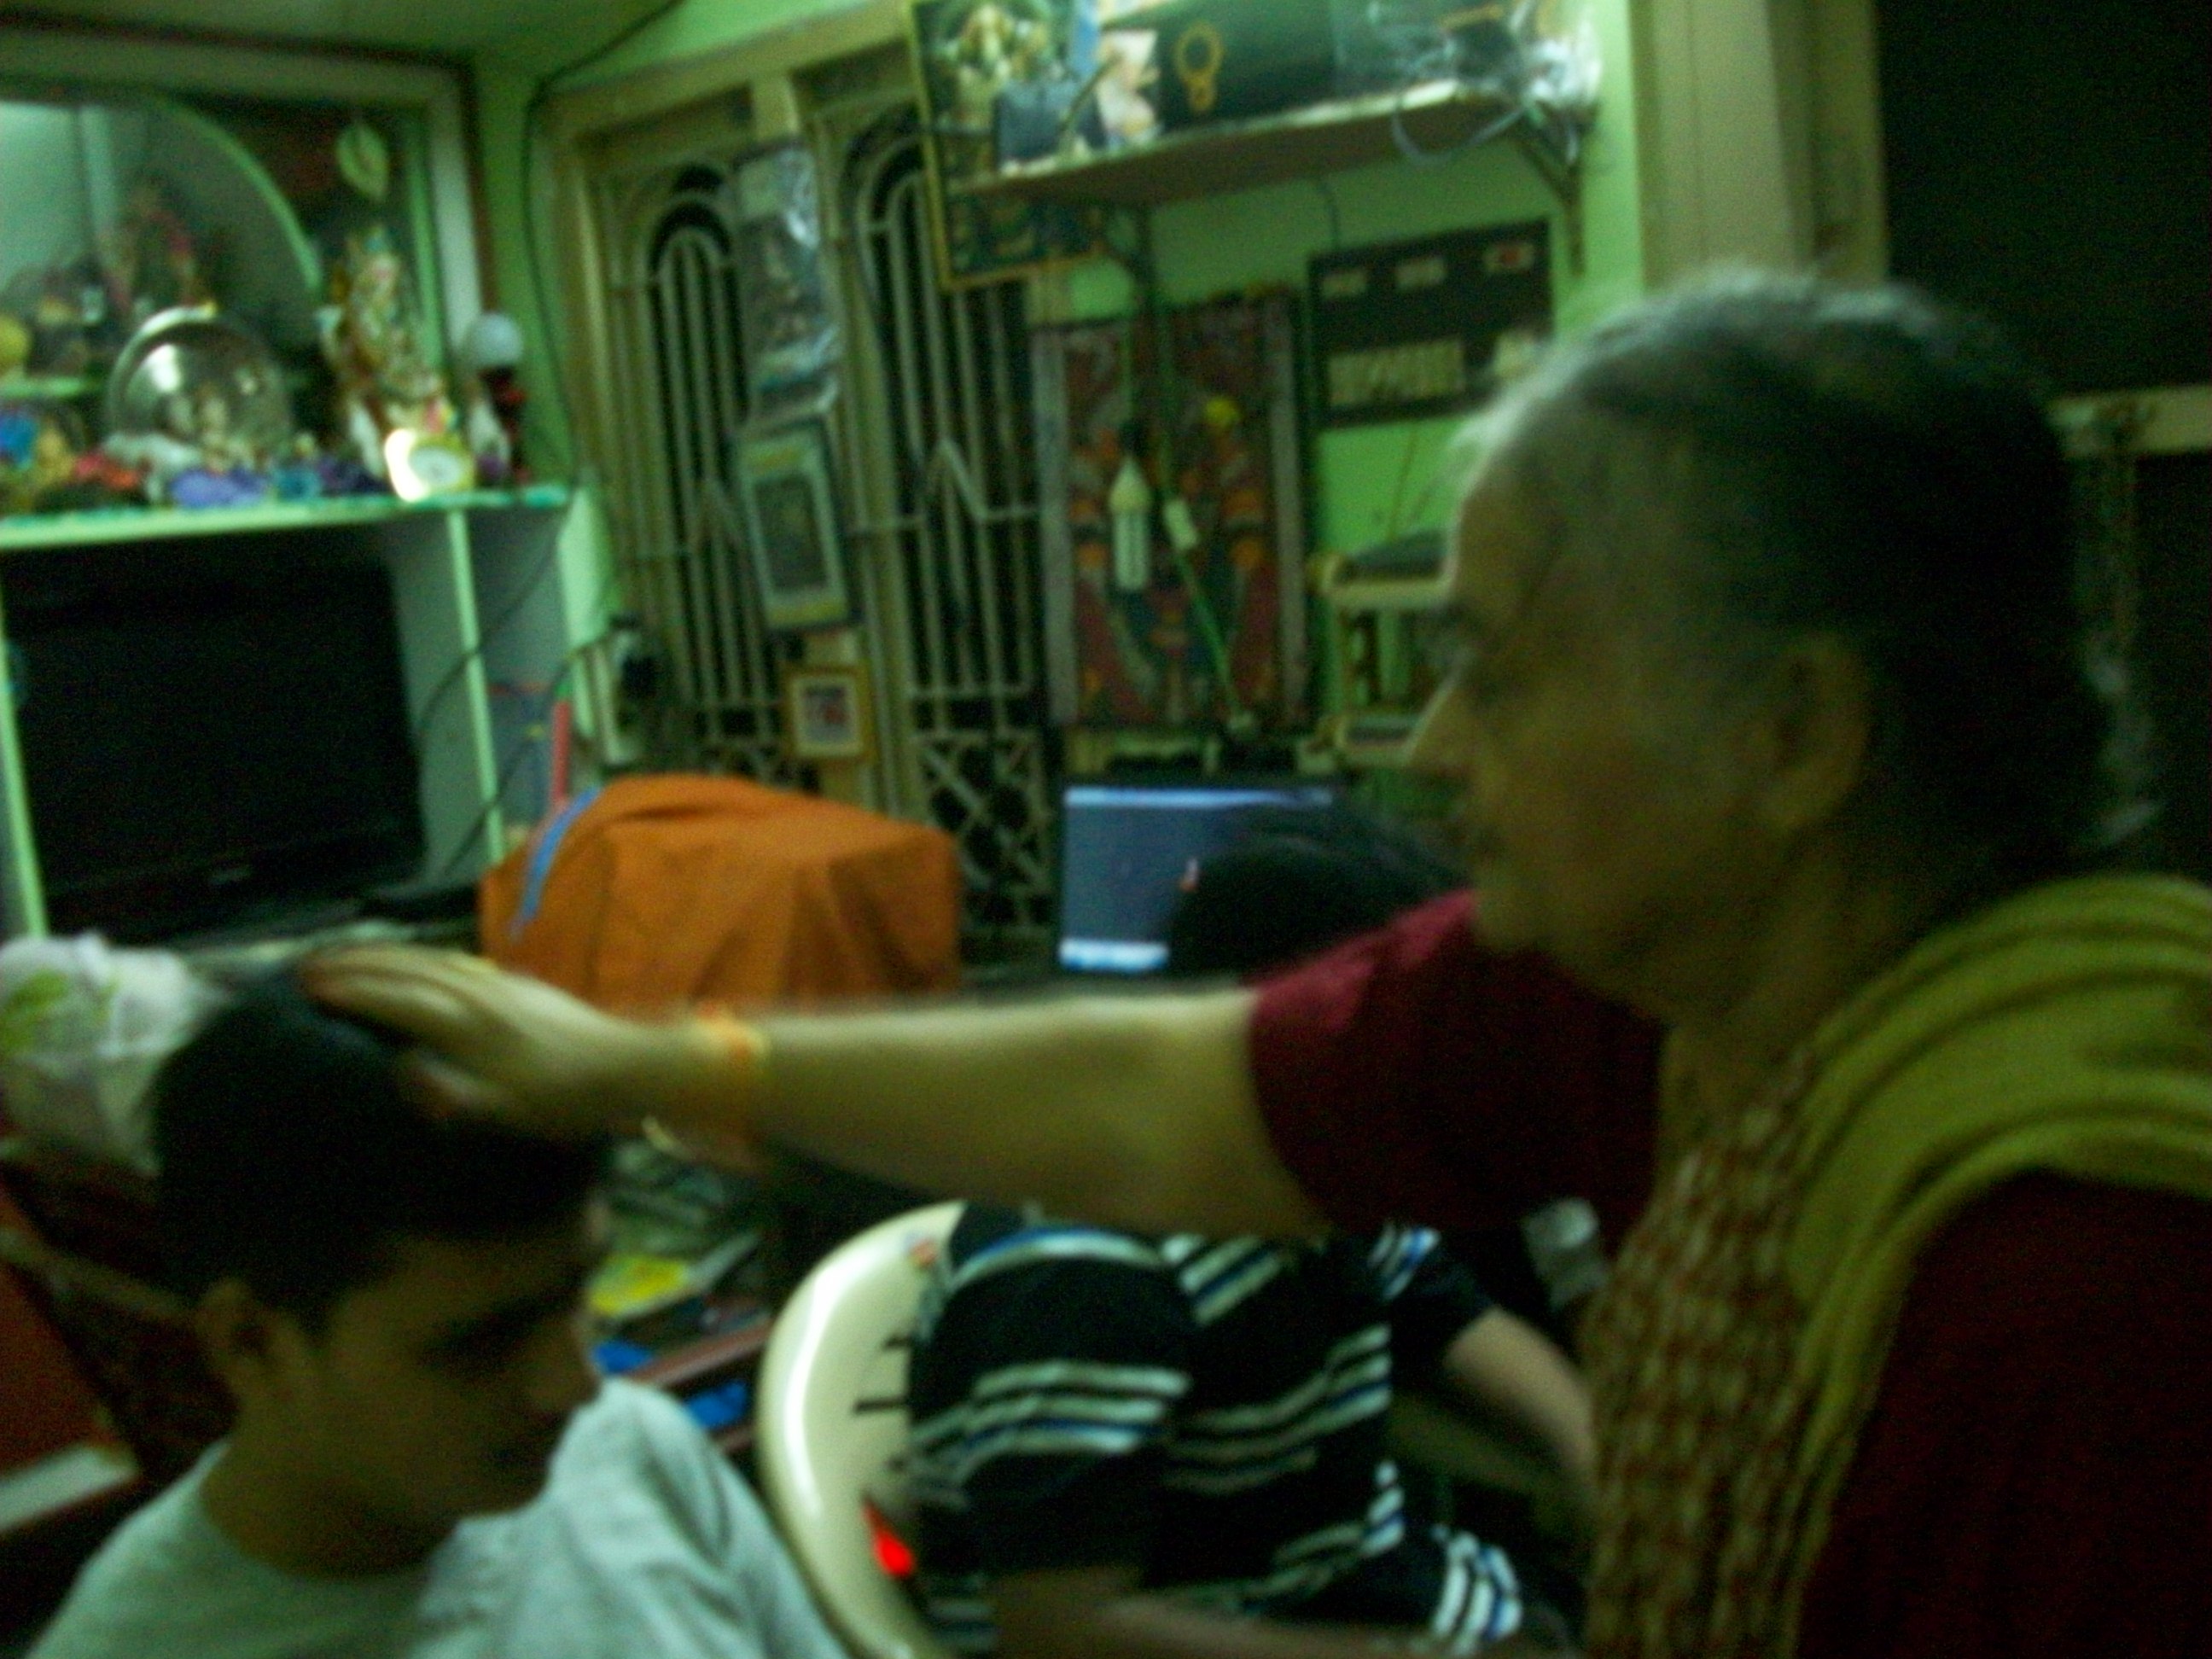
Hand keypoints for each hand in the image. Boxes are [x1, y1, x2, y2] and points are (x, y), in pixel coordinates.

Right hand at [300, 946, 724, 1141]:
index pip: (396, 1000)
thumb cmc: (564, 1100)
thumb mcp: (507, 1112)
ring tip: (346, 956)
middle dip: (355, 964)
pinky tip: (416, 962)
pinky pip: (454, 961)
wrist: (629, 1066)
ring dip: (384, 955)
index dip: (351, 992)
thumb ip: (451, 1094)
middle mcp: (479, 994)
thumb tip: (399, 1068)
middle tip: (308, 964)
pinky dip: (421, 957)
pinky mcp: (518, 985)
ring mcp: (500, 984)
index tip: (307, 986)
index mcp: (468, 1025)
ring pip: (430, 959)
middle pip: (407, 969)